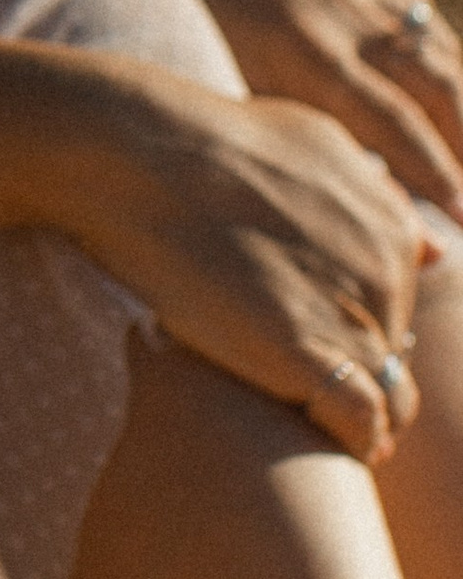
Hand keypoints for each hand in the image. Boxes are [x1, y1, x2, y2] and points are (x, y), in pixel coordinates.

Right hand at [60, 60, 435, 460]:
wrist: (148, 154)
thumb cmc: (211, 138)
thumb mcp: (315, 145)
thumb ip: (371, 194)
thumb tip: (430, 247)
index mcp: (391, 227)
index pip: (399, 306)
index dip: (360, 331)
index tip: (319, 345)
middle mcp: (389, 274)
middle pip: (393, 354)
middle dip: (354, 373)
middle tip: (297, 386)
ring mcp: (355, 317)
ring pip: (387, 398)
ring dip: (359, 420)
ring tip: (314, 431)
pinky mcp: (312, 358)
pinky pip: (359, 423)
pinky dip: (347, 440)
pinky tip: (316, 440)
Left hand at [128, 0, 462, 222]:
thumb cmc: (185, 37)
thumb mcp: (235, 95)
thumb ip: (301, 137)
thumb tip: (366, 199)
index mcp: (307, 54)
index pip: (399, 127)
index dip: (440, 178)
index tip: (461, 222)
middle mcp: (342, 12)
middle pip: (440, 87)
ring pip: (439, 47)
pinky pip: (416, 10)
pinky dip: (438, 55)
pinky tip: (447, 92)